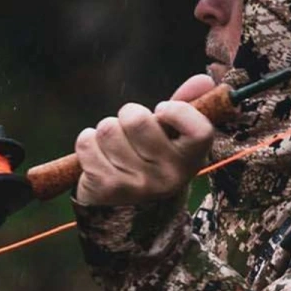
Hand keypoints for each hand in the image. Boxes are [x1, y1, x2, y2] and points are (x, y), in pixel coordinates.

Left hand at [73, 74, 217, 206]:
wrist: (130, 211)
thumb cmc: (152, 160)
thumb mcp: (173, 137)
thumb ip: (185, 106)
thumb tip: (204, 78)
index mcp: (191, 160)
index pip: (199, 130)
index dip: (177, 112)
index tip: (162, 111)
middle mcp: (169, 176)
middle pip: (138, 120)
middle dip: (127, 115)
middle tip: (130, 129)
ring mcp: (138, 185)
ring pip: (108, 129)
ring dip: (105, 131)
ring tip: (114, 146)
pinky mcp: (107, 188)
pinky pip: (87, 144)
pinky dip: (87, 143)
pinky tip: (97, 156)